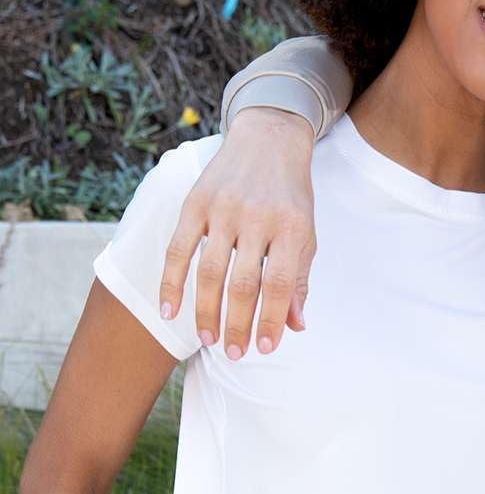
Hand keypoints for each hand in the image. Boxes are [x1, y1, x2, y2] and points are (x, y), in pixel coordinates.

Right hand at [158, 107, 316, 359]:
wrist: (268, 139)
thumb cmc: (291, 197)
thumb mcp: (305, 234)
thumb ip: (298, 279)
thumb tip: (294, 327)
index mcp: (290, 227)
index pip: (279, 283)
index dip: (270, 319)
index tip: (264, 348)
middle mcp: (256, 217)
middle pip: (242, 283)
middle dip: (237, 324)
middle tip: (235, 354)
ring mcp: (222, 209)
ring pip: (209, 271)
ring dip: (206, 311)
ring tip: (209, 340)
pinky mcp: (194, 202)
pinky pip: (178, 249)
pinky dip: (172, 282)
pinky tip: (169, 310)